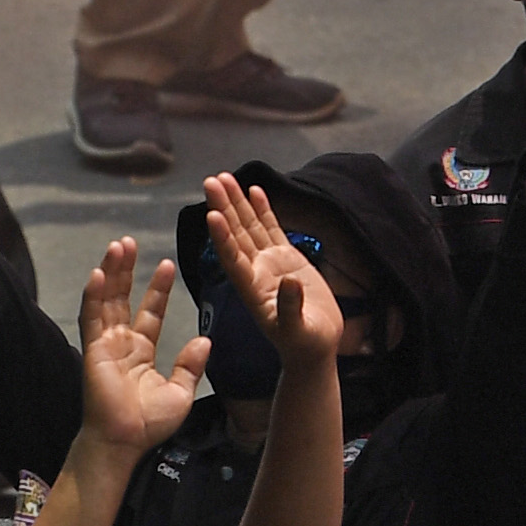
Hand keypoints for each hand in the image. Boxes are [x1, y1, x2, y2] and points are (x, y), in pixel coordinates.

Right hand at [76, 237, 208, 452]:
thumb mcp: (180, 391)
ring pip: (106, 300)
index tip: (166, 263)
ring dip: (111, 273)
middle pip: (122, 298)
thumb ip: (190, 364)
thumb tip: (205, 340)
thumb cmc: (149, 423)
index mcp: (141, 351)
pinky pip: (92, 317)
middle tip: (130, 241)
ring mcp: (105, 345)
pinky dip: (94, 295)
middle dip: (127, 270)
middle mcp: (121, 344)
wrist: (126, 441)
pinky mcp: (93, 350)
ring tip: (117, 245)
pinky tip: (99, 273)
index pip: (149, 311)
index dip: (157, 288)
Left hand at [203, 172, 339, 371]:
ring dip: (237, 203)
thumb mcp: (297, 331)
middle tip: (211, 181)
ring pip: (249, 228)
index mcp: (253, 291)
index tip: (211, 215)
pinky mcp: (287, 259)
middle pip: (235, 235)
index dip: (222, 238)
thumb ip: (290, 308)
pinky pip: (271, 230)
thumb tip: (289, 282)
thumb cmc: (305, 344)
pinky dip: (263, 210)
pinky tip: (255, 190)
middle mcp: (256, 272)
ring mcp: (270, 264)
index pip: (233, 259)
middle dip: (223, 208)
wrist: (314, 347)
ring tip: (225, 177)